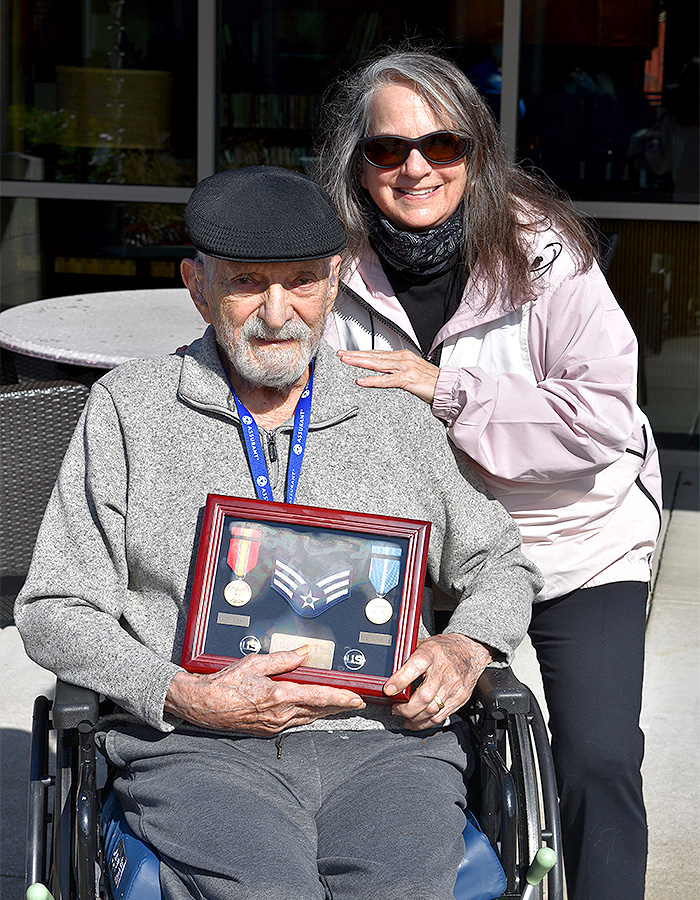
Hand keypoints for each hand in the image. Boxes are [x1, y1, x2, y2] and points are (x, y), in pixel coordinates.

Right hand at [165, 646, 364, 734]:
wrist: (203, 705)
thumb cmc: (225, 683)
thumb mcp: (255, 663)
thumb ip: (283, 659)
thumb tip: (304, 652)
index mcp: (279, 695)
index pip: (319, 697)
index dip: (341, 698)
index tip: (357, 698)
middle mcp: (279, 714)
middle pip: (318, 711)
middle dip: (339, 706)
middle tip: (355, 702)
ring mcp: (273, 725)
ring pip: (308, 719)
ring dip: (325, 712)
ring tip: (339, 705)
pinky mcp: (267, 731)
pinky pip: (294, 723)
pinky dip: (308, 716)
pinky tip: (312, 710)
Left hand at [337, 349, 438, 403]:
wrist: (447, 387)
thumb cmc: (431, 382)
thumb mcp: (411, 372)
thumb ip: (396, 370)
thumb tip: (383, 371)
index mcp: (402, 356)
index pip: (377, 353)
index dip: (361, 353)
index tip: (348, 353)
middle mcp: (402, 359)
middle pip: (374, 356)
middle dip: (355, 355)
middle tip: (341, 354)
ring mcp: (405, 368)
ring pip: (377, 364)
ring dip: (360, 362)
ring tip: (346, 361)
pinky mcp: (408, 379)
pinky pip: (387, 380)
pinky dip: (372, 380)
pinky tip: (361, 380)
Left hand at [383, 634, 492, 729]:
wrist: (470, 651)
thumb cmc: (444, 648)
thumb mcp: (425, 643)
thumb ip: (409, 654)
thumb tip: (389, 666)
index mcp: (432, 653)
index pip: (416, 666)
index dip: (401, 680)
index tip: (388, 689)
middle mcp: (444, 670)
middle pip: (424, 696)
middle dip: (406, 708)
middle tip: (395, 708)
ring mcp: (453, 686)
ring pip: (431, 710)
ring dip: (414, 717)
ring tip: (404, 715)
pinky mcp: (459, 698)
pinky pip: (440, 716)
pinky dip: (425, 723)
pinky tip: (415, 722)